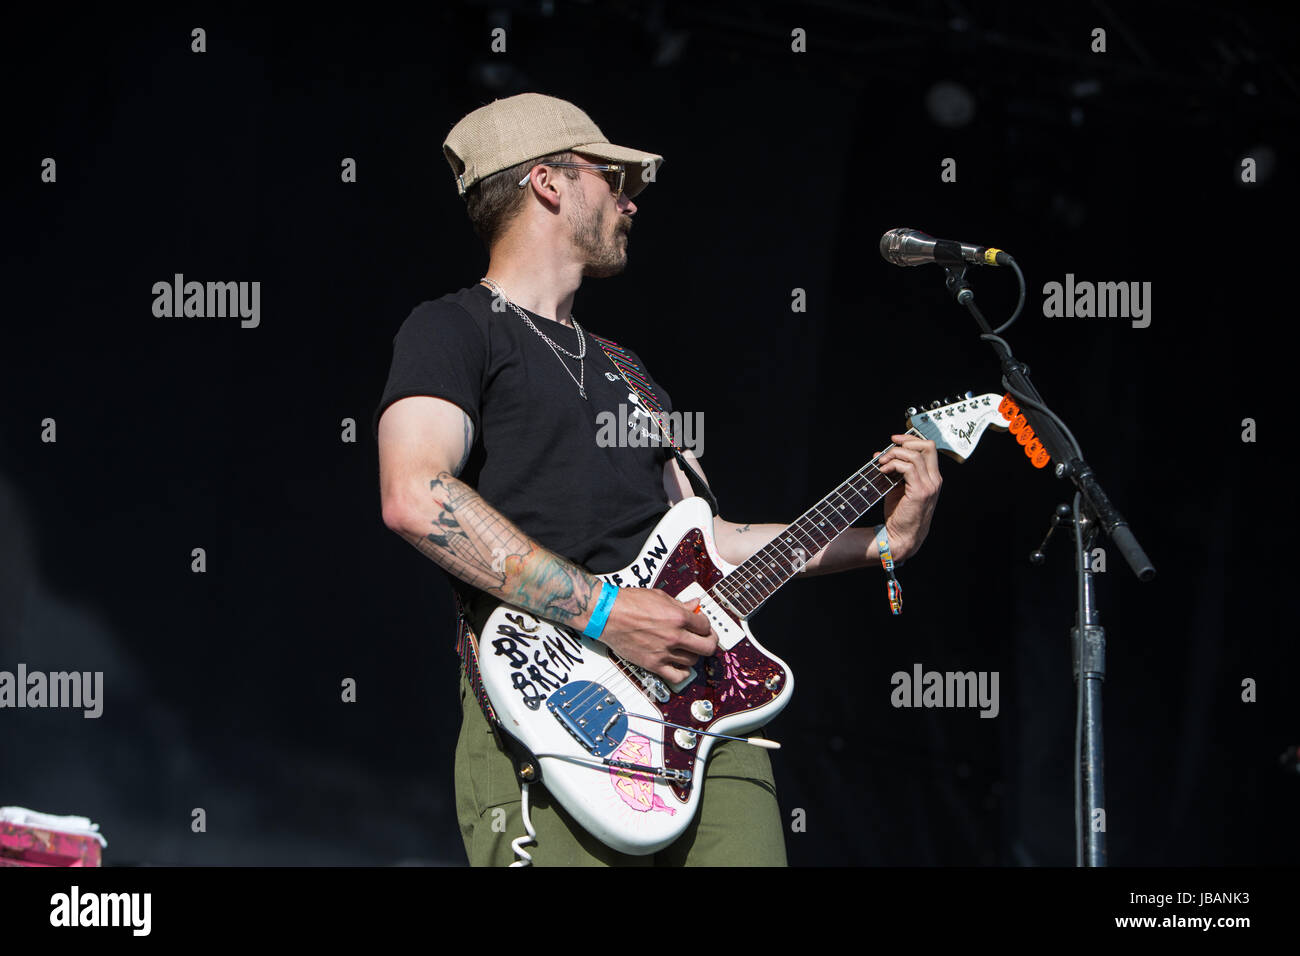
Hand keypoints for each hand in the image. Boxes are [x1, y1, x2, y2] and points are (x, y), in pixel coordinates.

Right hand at [595, 587, 717, 683]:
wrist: (607, 615)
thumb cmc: (628, 603)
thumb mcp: (659, 596)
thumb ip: (680, 604)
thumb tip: (694, 604)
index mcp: (678, 617)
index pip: (706, 626)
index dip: (706, 625)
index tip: (702, 625)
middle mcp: (674, 636)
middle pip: (707, 647)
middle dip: (709, 642)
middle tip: (706, 640)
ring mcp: (664, 652)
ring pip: (693, 661)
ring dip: (693, 655)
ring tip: (687, 649)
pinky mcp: (653, 664)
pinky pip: (677, 676)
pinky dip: (683, 673)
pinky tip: (680, 666)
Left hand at [875, 434, 941, 560]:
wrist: (900, 537)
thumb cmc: (899, 514)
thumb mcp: (898, 487)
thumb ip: (894, 470)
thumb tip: (880, 454)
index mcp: (932, 477)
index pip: (928, 448)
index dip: (911, 439)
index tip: (894, 439)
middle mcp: (934, 480)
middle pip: (927, 446)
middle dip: (905, 442)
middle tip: (888, 449)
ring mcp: (929, 486)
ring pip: (914, 456)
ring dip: (894, 455)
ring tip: (881, 463)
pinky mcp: (920, 492)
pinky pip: (908, 468)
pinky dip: (894, 465)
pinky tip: (883, 470)